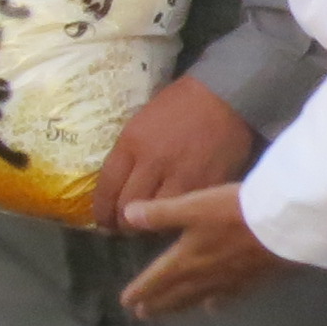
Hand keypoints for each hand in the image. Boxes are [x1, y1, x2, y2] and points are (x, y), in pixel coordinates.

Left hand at [91, 75, 257, 231]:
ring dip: (149, 229)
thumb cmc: (180, 105)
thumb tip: (116, 187)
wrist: (225, 96)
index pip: (106, 188)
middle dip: (122, 224)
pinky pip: (186, 215)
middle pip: (127, 209)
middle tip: (125, 228)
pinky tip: (174, 221)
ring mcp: (182, 176)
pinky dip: (177, 223)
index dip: (101, 211)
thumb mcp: (142, 122)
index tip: (103, 221)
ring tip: (150, 229)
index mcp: (133, 143)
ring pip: (156, 220)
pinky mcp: (208, 185)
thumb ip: (129, 154)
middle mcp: (153, 162)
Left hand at [117, 184, 282, 317]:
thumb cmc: (235, 212)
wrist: (282, 226)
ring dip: (180, 308)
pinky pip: (225, 299)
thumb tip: (126, 215)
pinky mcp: (250, 283)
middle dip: (157, 304)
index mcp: (184, 260)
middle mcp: (203, 277)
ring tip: (171, 313)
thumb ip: (160, 213)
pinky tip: (215, 306)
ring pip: (197, 300)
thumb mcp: (193, 205)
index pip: (155, 280)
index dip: (140, 290)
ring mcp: (227, 284)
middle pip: (174, 295)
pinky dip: (214, 305)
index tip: (126, 302)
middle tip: (142, 314)